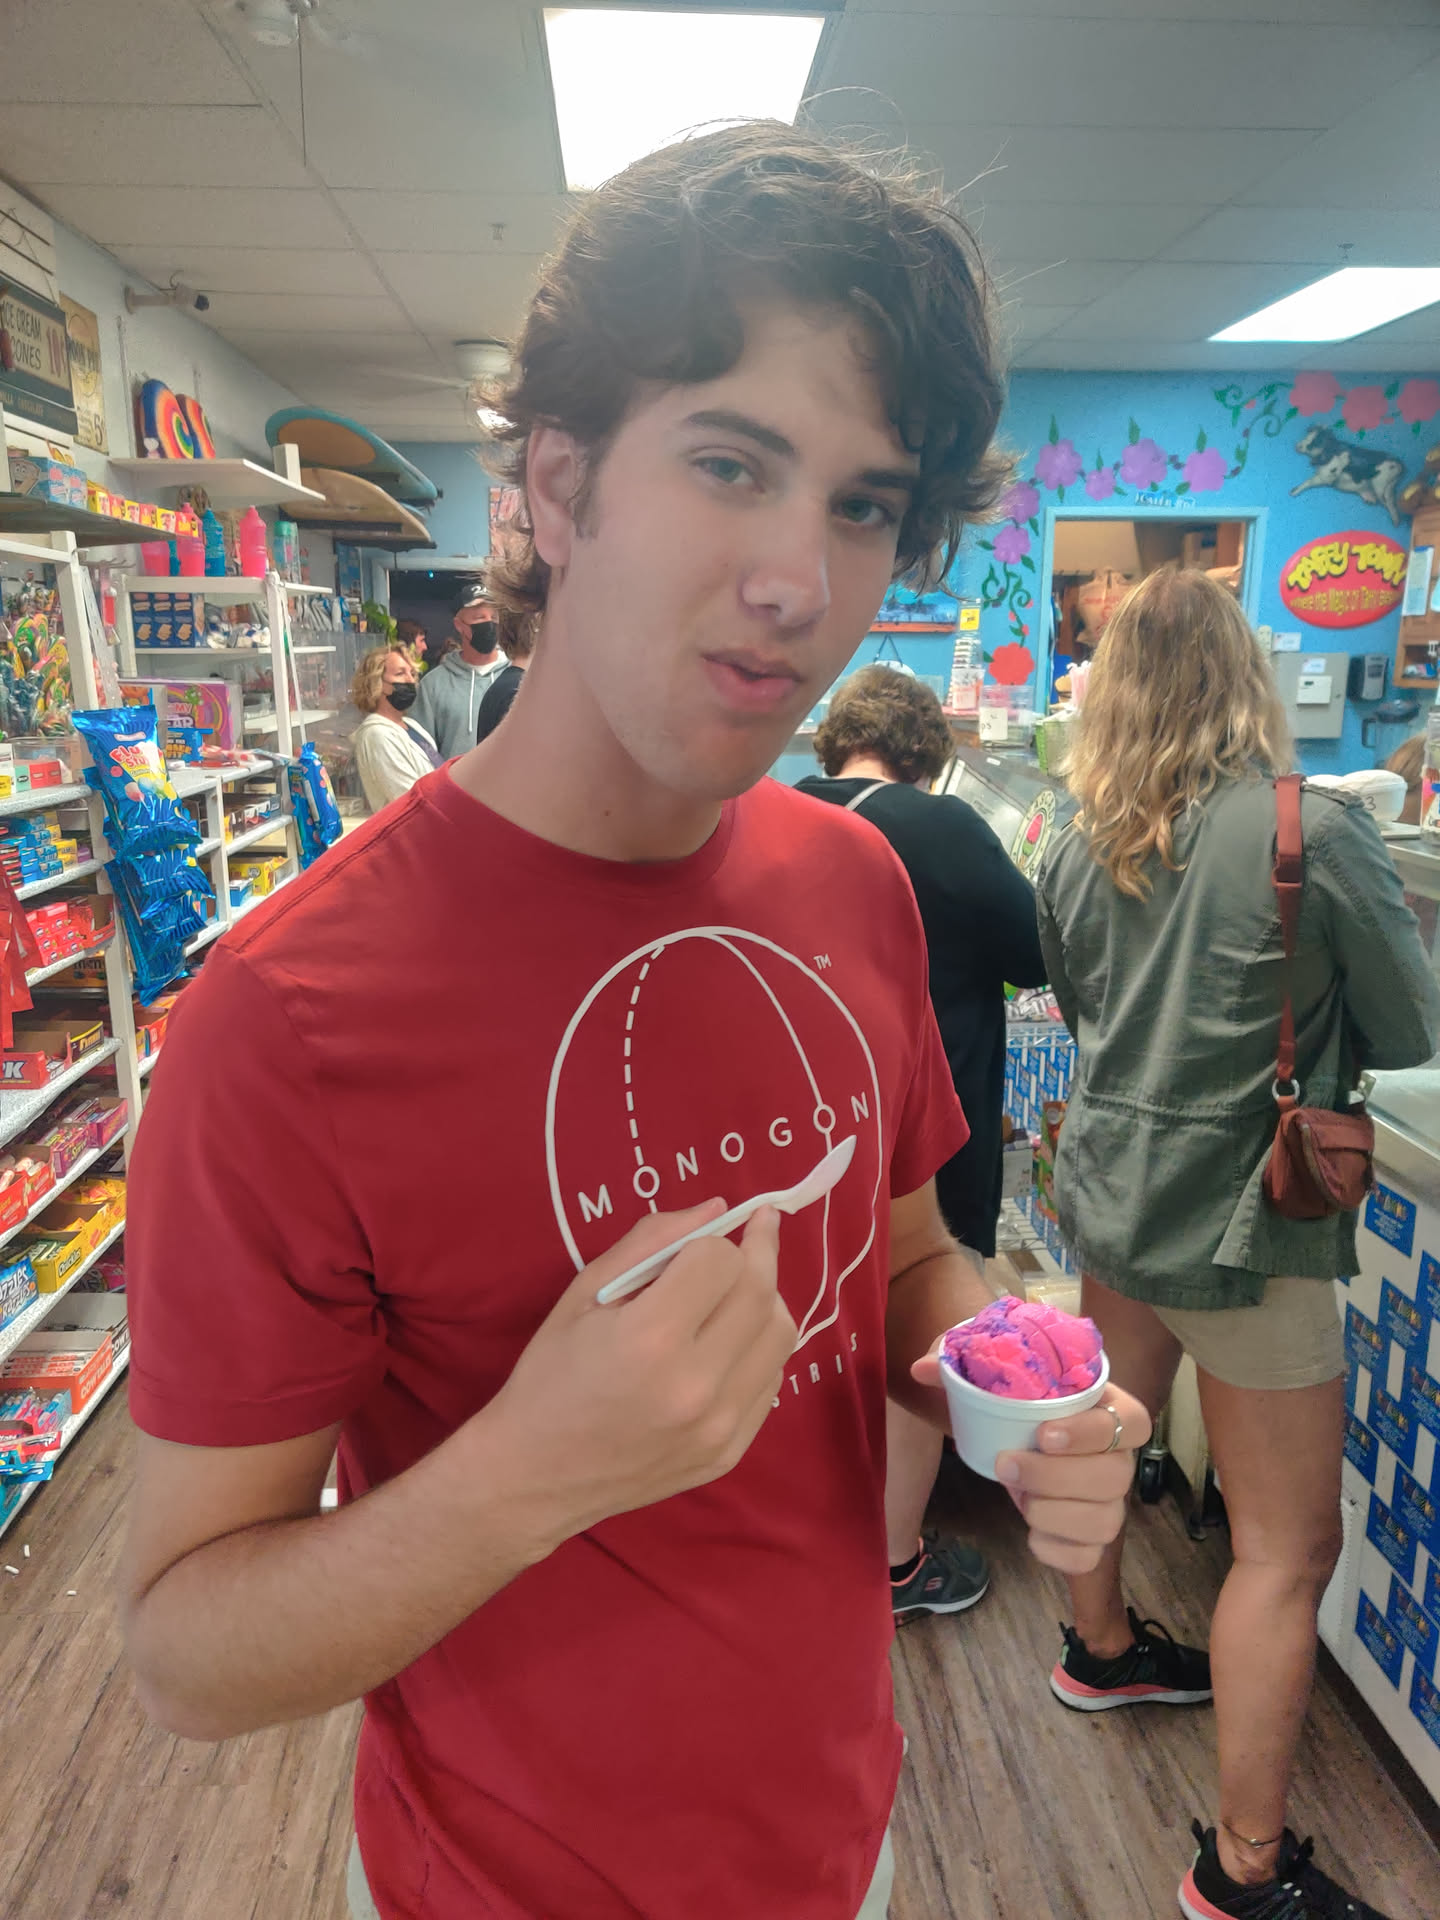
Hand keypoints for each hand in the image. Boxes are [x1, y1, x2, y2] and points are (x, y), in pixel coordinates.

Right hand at [486, 1199, 796, 1548]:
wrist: (535, 1476)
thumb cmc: (550, 1376)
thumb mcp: (584, 1294)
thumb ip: (650, 1242)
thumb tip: (717, 1209)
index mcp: (649, 1339)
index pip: (719, 1260)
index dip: (711, 1240)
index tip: (701, 1240)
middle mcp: (695, 1385)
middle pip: (760, 1293)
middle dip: (760, 1251)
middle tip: (756, 1230)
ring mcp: (719, 1426)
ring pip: (780, 1335)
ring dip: (767, 1299)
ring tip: (739, 1288)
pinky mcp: (729, 1452)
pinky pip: (771, 1380)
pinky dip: (759, 1348)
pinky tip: (730, 1341)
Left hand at [911, 1344, 1150, 1573]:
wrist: (1016, 1436)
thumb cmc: (1015, 1400)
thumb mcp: (989, 1374)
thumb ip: (959, 1364)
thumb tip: (922, 1368)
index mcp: (1108, 1408)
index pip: (1131, 1421)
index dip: (1092, 1432)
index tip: (1043, 1434)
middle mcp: (1119, 1457)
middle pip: (1117, 1476)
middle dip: (1057, 1477)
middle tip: (1006, 1465)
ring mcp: (1110, 1501)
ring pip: (1106, 1521)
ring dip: (1055, 1515)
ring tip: (1017, 1499)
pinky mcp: (1093, 1538)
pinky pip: (1088, 1557)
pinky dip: (1057, 1552)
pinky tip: (1031, 1533)